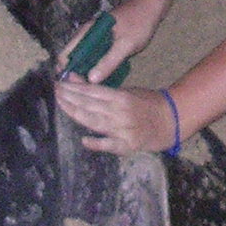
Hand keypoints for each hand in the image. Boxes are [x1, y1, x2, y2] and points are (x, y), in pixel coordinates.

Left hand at [54, 76, 178, 154]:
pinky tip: (84, 140)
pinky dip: (96, 143)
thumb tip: (74, 79)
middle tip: (55, 92)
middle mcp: (120, 113)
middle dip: (69, 98)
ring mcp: (123, 130)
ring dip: (75, 114)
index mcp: (121, 97)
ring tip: (61, 105)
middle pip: (89, 105)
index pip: (91, 92)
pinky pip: (109, 145)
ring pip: (94, 122)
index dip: (73, 88)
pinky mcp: (127, 146)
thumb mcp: (126, 91)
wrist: (171, 120)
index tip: (59, 84)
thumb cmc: (147, 103)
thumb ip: (101, 89)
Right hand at [56, 1, 154, 84]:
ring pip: (85, 58)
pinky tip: (103, 77)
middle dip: (76, 73)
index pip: (66, 53)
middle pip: (74, 58)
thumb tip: (91, 80)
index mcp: (87, 32)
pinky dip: (97, 66)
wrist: (150, 7)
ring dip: (87, 71)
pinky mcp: (104, 41)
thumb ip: (109, 61)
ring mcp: (95, 37)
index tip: (72, 86)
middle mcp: (87, 34)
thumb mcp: (125, 45)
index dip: (65, 70)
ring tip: (93, 88)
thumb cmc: (138, 23)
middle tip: (84, 91)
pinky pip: (95, 56)